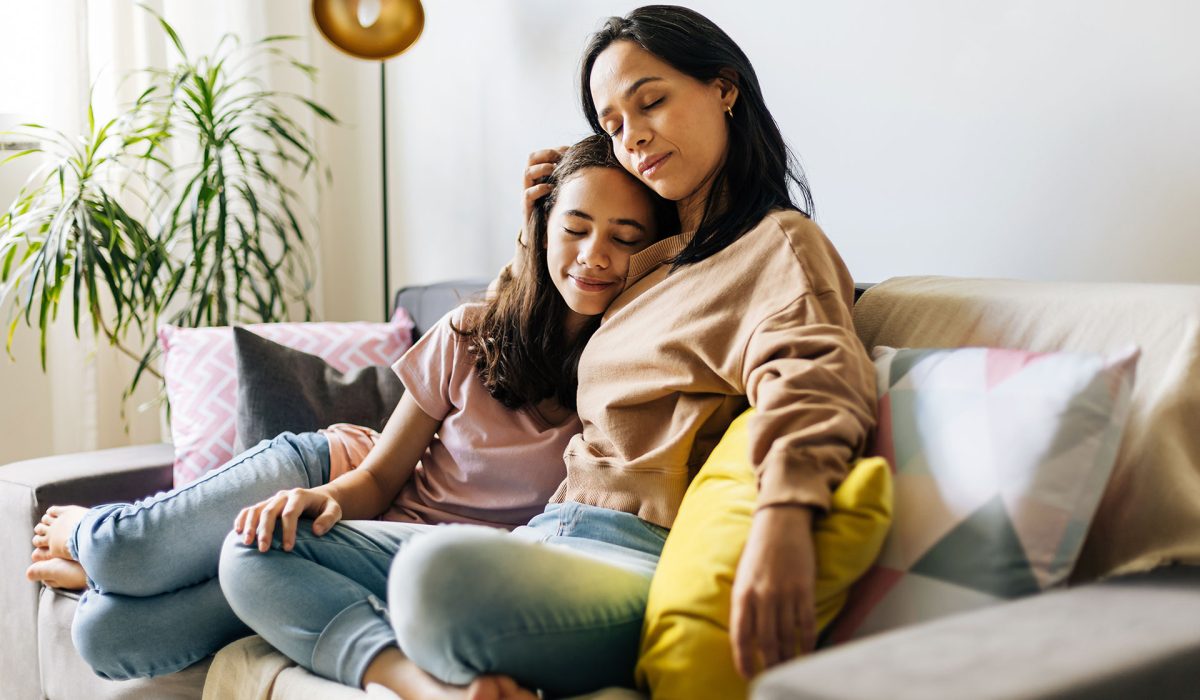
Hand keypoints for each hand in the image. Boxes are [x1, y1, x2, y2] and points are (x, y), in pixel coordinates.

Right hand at [233, 488, 341, 552]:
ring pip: (257, 510)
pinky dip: (242, 519)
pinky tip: (238, 532)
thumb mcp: (335, 511)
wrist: (317, 498)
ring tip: (247, 543)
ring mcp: (272, 500)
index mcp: (300, 496)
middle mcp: (283, 496)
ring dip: (250, 526)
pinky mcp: (265, 505)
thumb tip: (316, 531)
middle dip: (266, 531)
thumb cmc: (326, 507)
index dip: (288, 531)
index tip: (288, 549)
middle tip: (263, 549)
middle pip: (270, 511)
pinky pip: (250, 510)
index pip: (290, 513)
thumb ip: (328, 519)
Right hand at [520, 147, 565, 241]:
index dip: (555, 150)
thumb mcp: (564, 194)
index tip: (569, 150)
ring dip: (542, 169)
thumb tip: (589, 167)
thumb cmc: (556, 213)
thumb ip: (569, 181)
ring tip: (554, 170)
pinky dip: (539, 189)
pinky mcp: (527, 208)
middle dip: (547, 154)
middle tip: (560, 158)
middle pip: (532, 159)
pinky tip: (551, 189)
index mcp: (540, 176)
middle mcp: (532, 183)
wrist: (542, 238)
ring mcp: (528, 194)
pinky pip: (528, 194)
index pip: (542, 155)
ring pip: (527, 173)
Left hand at [730, 505, 817, 678]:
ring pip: (787, 635)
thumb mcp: (742, 577)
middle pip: (766, 640)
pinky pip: (806, 622)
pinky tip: (807, 652)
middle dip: (770, 663)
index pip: (741, 635)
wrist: (780, 523)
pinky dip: (808, 640)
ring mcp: (785, 592)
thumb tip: (747, 637)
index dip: (744, 659)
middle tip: (772, 677)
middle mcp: (762, 595)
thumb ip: (745, 605)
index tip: (748, 675)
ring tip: (789, 669)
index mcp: (742, 593)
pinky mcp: (804, 589)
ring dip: (789, 656)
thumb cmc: (758, 552)